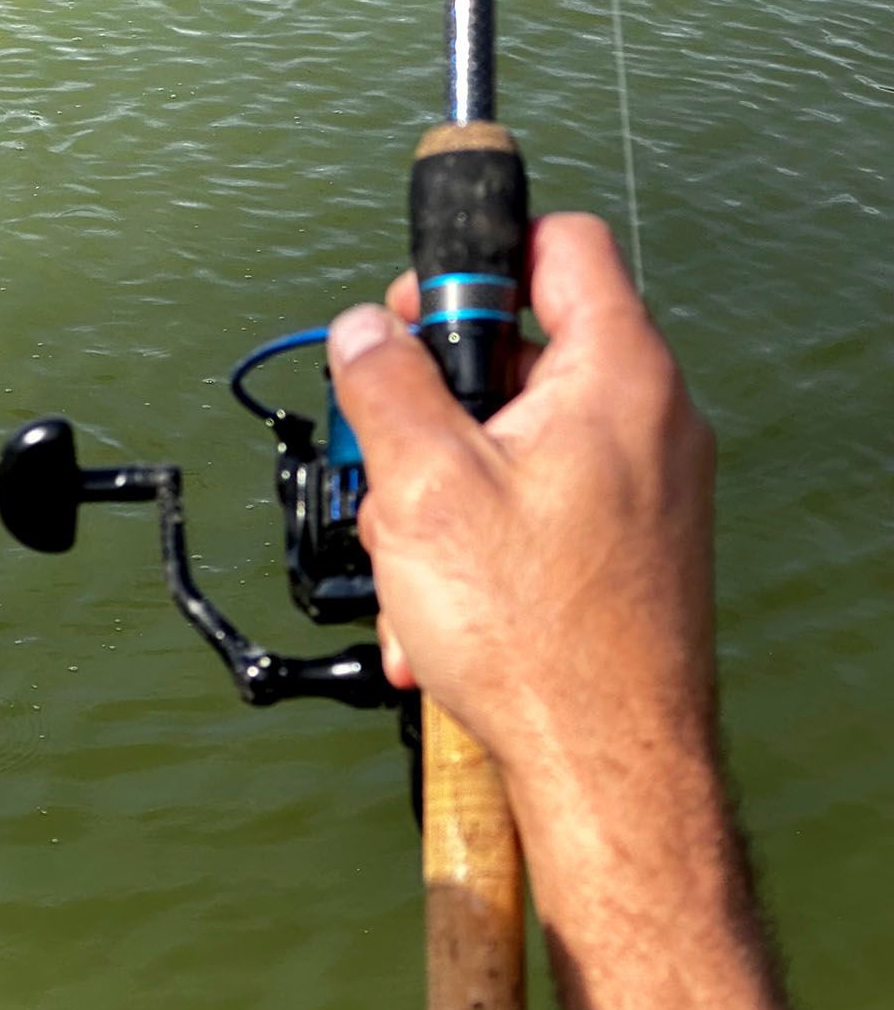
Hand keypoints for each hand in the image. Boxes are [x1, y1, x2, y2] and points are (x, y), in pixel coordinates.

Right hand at [328, 213, 804, 1009]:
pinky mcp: (624, 547)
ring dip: (438, 497)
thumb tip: (364, 329)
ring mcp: (642, 486)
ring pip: (511, 446)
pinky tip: (437, 615)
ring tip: (410, 569)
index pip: (553, 246)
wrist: (606, 762)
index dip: (469, 263)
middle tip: (390, 466)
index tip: (412, 319)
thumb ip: (386, 387)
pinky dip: (474, 546)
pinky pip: (531, 511)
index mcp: (615, 373)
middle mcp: (646, 418)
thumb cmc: (535, 633)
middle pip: (517, 356)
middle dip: (429, 410)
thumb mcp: (423, 489)